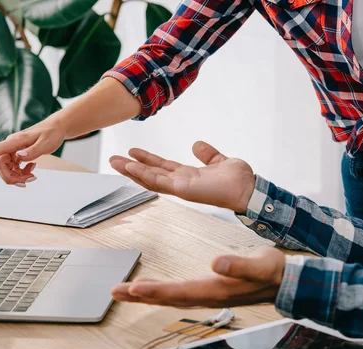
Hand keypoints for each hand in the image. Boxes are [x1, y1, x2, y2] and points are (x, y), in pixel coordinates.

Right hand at [0, 120, 65, 185]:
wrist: (56, 128)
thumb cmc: (51, 133)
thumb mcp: (46, 144)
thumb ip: (33, 151)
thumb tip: (19, 157)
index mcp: (16, 141)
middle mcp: (11, 146)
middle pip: (0, 165)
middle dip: (11, 177)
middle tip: (30, 179)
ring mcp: (13, 150)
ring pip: (6, 169)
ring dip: (18, 177)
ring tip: (33, 176)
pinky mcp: (17, 154)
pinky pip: (13, 168)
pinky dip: (22, 173)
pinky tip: (32, 169)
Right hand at [109, 141, 255, 213]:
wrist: (248, 189)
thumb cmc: (239, 180)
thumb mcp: (220, 160)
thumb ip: (207, 154)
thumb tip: (196, 145)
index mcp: (188, 175)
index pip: (162, 167)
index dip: (147, 159)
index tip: (133, 152)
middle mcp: (181, 182)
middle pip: (150, 173)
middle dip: (131, 167)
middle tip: (114, 159)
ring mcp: (180, 187)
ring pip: (149, 178)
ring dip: (131, 170)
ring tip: (115, 162)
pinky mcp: (182, 190)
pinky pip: (159, 181)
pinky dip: (143, 174)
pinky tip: (131, 167)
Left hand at [111, 247, 284, 307]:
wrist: (284, 282)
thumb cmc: (273, 272)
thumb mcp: (260, 265)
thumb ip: (238, 266)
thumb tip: (216, 263)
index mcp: (216, 289)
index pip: (179, 292)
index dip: (155, 291)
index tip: (133, 288)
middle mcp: (207, 296)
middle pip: (167, 297)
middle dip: (140, 295)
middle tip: (114, 291)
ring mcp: (206, 295)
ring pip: (170, 297)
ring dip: (145, 294)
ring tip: (123, 291)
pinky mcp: (207, 291)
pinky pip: (177, 293)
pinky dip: (158, 291)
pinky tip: (148, 288)